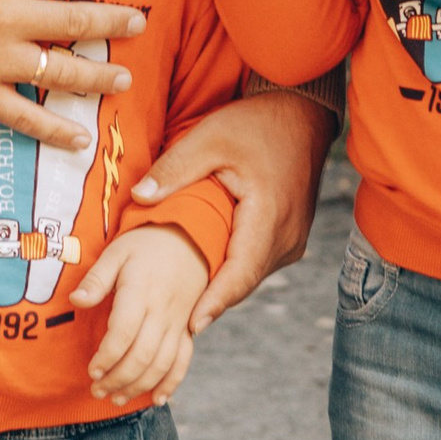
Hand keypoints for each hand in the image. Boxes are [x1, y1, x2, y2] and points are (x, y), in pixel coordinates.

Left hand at [75, 224, 208, 404]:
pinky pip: (184, 360)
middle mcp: (162, 311)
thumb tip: (75, 301)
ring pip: (162, 364)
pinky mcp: (188, 328)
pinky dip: (172, 383)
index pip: (123, 334)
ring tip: (117, 399)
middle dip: (118, 379)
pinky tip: (157, 400)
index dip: (106, 357)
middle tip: (97, 390)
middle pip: (142, 356)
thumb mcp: (117, 252)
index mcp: (141, 292)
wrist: (190, 239)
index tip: (91, 370)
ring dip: (139, 386)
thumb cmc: (146, 245)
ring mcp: (179, 322)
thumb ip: (96, 279)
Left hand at [131, 88, 334, 334]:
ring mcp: (293, 239)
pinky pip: (260, 264)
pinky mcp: (291, 236)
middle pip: (244, 282)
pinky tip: (207, 278)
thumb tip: (139, 197)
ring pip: (252, 276)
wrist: (302, 114)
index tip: (190, 325)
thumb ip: (174, 169)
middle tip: (174, 324)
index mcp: (268, 215)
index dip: (215, 301)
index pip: (240, 273)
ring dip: (222, 290)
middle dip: (211, 303)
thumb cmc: (256, 124)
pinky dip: (234, 273)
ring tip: (185, 308)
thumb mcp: (209, 137)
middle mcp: (287, 236)